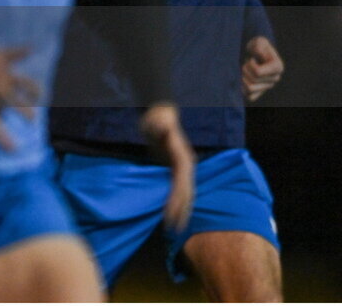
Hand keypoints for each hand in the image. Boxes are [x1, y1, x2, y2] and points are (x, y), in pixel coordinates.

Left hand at [139, 103, 194, 231]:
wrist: (160, 114)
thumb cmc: (157, 118)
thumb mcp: (158, 121)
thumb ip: (161, 125)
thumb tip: (164, 125)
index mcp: (183, 160)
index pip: (182, 186)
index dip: (176, 202)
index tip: (170, 216)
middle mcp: (186, 166)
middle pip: (187, 194)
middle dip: (182, 212)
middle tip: (174, 230)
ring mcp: (182, 169)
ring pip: (185, 194)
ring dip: (181, 210)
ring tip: (174, 228)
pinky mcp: (175, 170)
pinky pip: (178, 190)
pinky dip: (176, 202)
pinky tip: (171, 213)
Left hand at [241, 36, 283, 101]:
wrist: (254, 52)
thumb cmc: (256, 45)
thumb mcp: (258, 41)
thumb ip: (259, 46)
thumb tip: (258, 54)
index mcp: (277, 67)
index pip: (258, 73)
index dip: (250, 65)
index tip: (251, 59)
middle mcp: (275, 78)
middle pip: (252, 81)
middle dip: (245, 70)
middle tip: (245, 64)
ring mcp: (268, 86)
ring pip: (250, 89)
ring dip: (243, 79)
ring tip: (245, 71)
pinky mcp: (260, 91)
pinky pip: (250, 97)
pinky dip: (243, 89)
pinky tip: (243, 80)